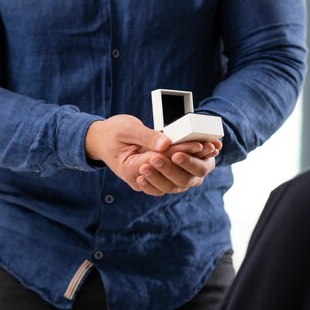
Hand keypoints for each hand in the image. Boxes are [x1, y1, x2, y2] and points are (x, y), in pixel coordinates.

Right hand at [85, 116, 219, 195]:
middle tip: (204, 146)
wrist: (102, 141)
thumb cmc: (113, 132)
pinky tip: (200, 154)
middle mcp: (139, 179)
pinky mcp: (155, 176)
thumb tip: (166, 143)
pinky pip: (173, 177)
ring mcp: (147, 180)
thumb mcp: (127, 129)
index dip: (178, 152)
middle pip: (169, 176)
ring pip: (174, 181)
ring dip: (192, 165)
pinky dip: (187, 166)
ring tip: (207, 150)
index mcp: (129, 169)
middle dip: (189, 160)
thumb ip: (147, 137)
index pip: (158, 162)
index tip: (195, 143)